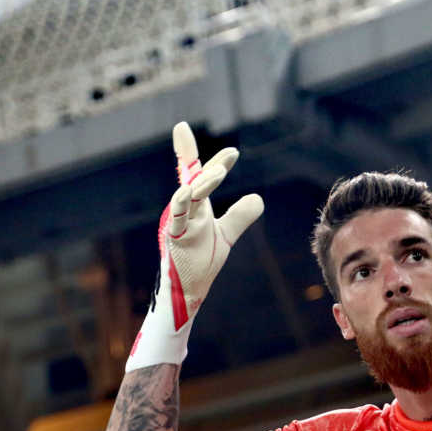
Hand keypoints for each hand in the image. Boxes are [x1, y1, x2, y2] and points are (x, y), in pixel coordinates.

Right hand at [127, 122, 263, 370]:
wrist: (190, 290)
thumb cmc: (201, 260)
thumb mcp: (226, 234)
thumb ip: (240, 215)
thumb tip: (258, 198)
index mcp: (195, 206)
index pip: (197, 174)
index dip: (205, 157)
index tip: (210, 140)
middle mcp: (184, 210)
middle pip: (191, 177)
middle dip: (204, 161)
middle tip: (230, 154)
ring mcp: (177, 222)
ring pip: (187, 194)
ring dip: (203, 182)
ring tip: (221, 172)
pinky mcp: (173, 237)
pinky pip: (176, 217)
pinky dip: (183, 203)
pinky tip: (191, 190)